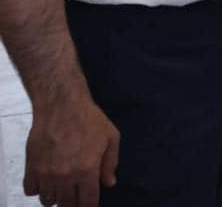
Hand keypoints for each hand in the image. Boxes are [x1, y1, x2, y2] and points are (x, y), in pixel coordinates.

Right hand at [24, 92, 119, 206]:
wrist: (61, 105)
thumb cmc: (90, 119)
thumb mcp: (111, 137)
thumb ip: (111, 163)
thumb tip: (109, 184)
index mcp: (87, 170)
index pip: (87, 202)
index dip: (89, 206)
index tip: (88, 203)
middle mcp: (65, 176)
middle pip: (66, 205)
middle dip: (72, 204)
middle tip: (75, 196)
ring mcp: (46, 173)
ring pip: (47, 200)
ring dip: (55, 197)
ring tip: (61, 188)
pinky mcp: (31, 167)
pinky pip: (30, 191)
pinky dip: (37, 189)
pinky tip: (45, 180)